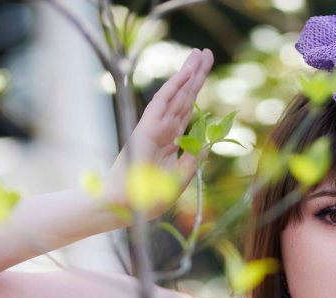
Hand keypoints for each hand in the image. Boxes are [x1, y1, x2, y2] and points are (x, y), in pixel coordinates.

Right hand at [105, 47, 213, 217]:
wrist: (127, 205)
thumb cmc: (149, 197)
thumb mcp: (179, 179)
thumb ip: (193, 160)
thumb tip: (208, 145)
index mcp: (170, 141)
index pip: (187, 111)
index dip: (197, 93)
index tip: (206, 75)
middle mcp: (163, 130)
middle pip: (184, 98)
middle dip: (195, 75)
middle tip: (206, 53)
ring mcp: (154, 127)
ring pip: (175, 95)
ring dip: (188, 74)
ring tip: (200, 54)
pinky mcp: (146, 128)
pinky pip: (162, 103)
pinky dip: (174, 87)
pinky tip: (186, 73)